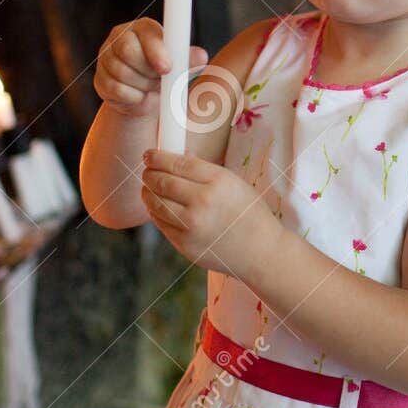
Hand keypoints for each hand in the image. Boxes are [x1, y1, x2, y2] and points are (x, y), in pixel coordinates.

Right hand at [95, 18, 205, 117]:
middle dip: (148, 71)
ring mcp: (107, 57)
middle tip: (160, 79)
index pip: (145, 34)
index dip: (156, 51)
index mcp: (143, 28)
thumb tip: (201, 56)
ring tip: (151, 86)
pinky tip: (139, 94)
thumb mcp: (180, 66)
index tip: (167, 68)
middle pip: (129, 52)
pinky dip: (132, 97)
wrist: (146, 96)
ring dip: (143, 86)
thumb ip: (189, 59)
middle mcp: (120, 37)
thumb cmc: (165, 74)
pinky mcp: (100, 78)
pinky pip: (115, 90)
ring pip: (122, 73)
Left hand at [140, 149, 277, 279]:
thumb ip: (205, 170)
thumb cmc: (250, 214)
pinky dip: (155, 212)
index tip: (149, 154)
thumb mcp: (234, 183)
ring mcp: (192, 226)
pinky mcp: (185, 245)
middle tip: (146, 170)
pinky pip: (161, 224)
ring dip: (147, 192)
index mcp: (218, 181)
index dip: (158, 157)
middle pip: (162, 181)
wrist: (261, 252)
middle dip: (149, 173)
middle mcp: (203, 202)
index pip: (178, 163)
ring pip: (156, 203)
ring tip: (147, 187)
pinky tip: (157, 206)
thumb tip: (179, 157)